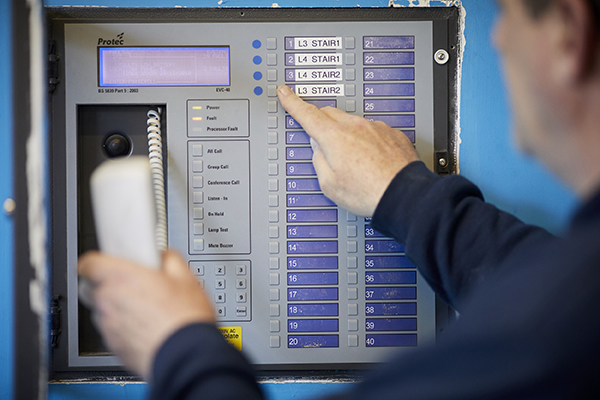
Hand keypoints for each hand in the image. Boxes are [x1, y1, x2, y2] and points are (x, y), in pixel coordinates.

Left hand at [78, 250, 214, 378]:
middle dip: (112, 285)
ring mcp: (108, 326)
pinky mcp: (114, 346)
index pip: (88, 263)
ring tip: (146, 310)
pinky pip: (113, 331)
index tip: (108, 262)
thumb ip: (169, 259)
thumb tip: (165, 257)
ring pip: (103, 310)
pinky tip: (147, 327)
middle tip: (135, 286)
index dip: (97, 261)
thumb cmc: (183, 319)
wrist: (185, 356)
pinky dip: (124, 328)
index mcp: (121, 278)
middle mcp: (108, 301)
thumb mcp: (186, 278)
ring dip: (119, 308)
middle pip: (94, 287)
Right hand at [277, 85, 419, 216]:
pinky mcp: (392, 134)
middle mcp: (355, 126)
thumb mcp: (329, 184)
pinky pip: (372, 131)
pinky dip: (367, 141)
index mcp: (334, 137)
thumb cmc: (367, 192)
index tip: (285, 93)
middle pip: (329, 114)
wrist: (403, 195)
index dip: (292, 102)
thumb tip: (319, 148)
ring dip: (347, 135)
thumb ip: (318, 160)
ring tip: (354, 162)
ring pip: (352, 123)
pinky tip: (371, 161)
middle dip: (320, 123)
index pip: (306, 114)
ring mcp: (375, 128)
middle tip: (321, 142)